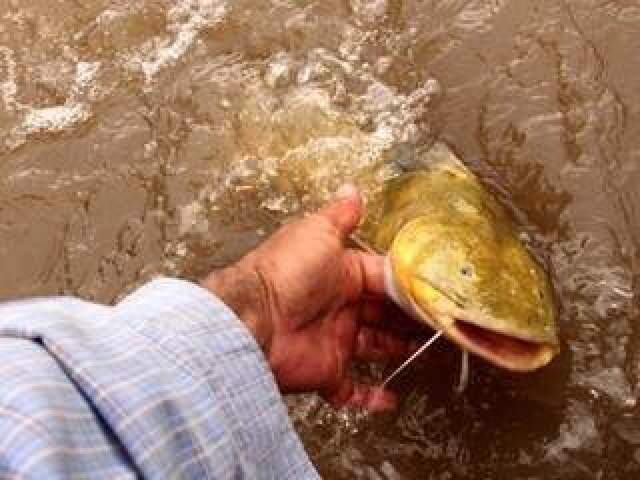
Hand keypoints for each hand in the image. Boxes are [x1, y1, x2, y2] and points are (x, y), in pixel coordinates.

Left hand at [203, 185, 415, 410]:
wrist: (254, 319)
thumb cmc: (288, 272)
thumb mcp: (318, 233)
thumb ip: (340, 216)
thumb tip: (352, 189)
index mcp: (339, 274)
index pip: (381, 278)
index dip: (406, 285)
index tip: (433, 290)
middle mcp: (338, 307)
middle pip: (382, 313)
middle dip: (408, 316)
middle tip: (439, 320)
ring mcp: (332, 341)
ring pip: (373, 347)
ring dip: (397, 348)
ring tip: (425, 348)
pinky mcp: (326, 372)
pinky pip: (349, 389)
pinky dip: (369, 396)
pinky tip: (389, 399)